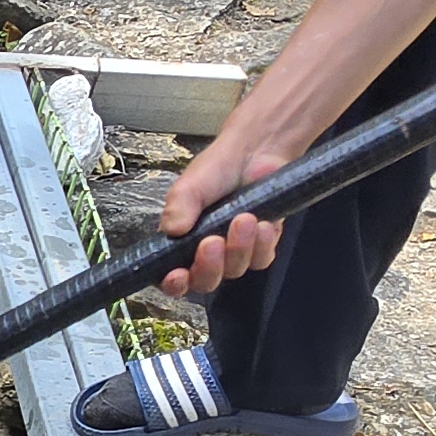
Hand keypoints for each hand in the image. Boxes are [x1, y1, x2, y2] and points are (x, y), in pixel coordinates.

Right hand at [155, 136, 294, 298]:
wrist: (256, 151)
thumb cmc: (218, 167)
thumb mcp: (190, 185)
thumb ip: (178, 207)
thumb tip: (171, 230)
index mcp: (181, 240)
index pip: (173, 276)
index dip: (174, 283)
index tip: (178, 275)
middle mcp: (206, 251)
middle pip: (205, 281)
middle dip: (209, 266)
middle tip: (212, 241)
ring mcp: (235, 251)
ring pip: (235, 270)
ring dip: (239, 248)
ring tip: (244, 218)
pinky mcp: (261, 245)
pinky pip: (261, 260)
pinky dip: (262, 245)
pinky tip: (263, 224)